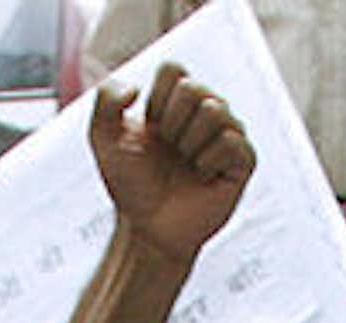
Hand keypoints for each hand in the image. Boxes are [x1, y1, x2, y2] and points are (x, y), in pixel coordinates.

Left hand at [89, 64, 253, 267]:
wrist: (149, 229)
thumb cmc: (131, 186)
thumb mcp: (102, 138)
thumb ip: (105, 98)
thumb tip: (136, 87)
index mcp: (178, 100)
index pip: (173, 70)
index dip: (156, 102)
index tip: (150, 130)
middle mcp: (207, 111)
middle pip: (193, 88)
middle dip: (171, 124)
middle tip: (169, 151)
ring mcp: (228, 134)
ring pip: (214, 110)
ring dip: (188, 143)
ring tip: (186, 164)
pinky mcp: (243, 161)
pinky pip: (231, 141)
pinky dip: (208, 161)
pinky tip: (202, 177)